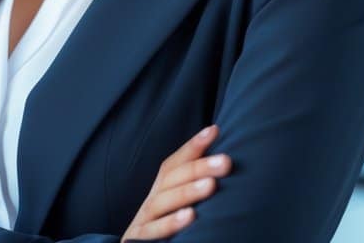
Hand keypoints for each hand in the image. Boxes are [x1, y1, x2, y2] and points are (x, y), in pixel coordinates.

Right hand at [122, 124, 231, 241]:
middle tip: (226, 161)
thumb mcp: (175, 205)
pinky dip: (170, 223)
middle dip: (199, 167)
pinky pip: (153, 231)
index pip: (175, 163)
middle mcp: (152, 199)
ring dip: (187, 192)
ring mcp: (144, 219)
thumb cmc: (163, 226)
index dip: (193, 146)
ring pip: (163, 201)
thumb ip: (193, 185)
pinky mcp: (138, 239)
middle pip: (172, 179)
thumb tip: (224, 161)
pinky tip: (190, 217)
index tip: (214, 131)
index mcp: (161, 189)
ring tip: (210, 185)